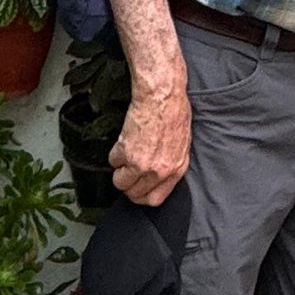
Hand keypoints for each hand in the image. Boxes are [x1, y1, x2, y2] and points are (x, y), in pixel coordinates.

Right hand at [111, 60, 190, 203]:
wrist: (161, 95)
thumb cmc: (174, 111)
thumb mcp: (182, 142)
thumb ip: (171, 162)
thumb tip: (159, 172)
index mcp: (176, 169)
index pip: (156, 199)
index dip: (142, 195)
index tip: (137, 189)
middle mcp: (160, 171)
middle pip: (135, 194)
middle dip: (128, 184)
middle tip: (126, 172)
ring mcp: (143, 164)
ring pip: (120, 182)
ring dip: (119, 170)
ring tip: (125, 155)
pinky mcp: (127, 153)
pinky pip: (113, 162)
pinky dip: (115, 153)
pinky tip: (124, 139)